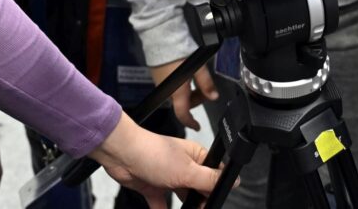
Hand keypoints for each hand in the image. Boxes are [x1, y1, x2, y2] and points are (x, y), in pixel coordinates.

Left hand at [90, 114, 220, 208]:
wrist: (122, 154)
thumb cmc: (154, 153)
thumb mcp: (187, 171)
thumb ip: (210, 179)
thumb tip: (235, 181)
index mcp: (196, 157)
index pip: (214, 175)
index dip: (216, 190)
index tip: (215, 202)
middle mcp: (184, 166)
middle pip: (199, 189)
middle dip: (200, 201)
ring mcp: (168, 177)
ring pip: (183, 197)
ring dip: (186, 207)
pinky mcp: (153, 186)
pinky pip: (162, 204)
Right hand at [150, 59, 217, 130]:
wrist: (162, 39)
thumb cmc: (180, 53)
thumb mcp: (198, 68)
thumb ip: (206, 83)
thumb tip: (214, 97)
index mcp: (177, 92)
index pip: (183, 114)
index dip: (190, 122)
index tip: (197, 127)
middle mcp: (167, 91)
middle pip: (183, 103)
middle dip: (196, 99)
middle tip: (206, 89)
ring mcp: (161, 84)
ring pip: (178, 95)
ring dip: (189, 93)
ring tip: (197, 79)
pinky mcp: (158, 77)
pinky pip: (172, 87)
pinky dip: (181, 86)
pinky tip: (187, 76)